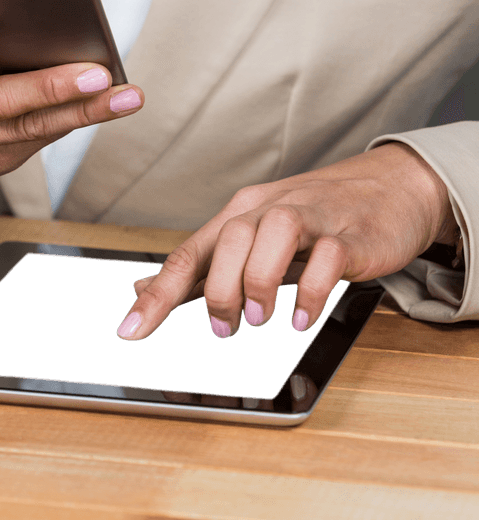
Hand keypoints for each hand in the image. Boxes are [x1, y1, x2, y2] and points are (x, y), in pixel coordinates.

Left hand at [116, 143, 456, 340]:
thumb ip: (202, 267)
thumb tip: (143, 291)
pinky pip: (329, 255)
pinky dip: (311, 290)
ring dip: (260, 282)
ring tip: (261, 320)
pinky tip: (301, 316)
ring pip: (275, 233)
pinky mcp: (353, 234)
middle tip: (225, 329)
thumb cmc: (316, 219)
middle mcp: (270, 209)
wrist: (390, 188)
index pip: (189, 252)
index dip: (157, 294)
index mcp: (240, 214)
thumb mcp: (253, 239)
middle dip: (219, 290)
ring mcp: (314, 218)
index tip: (130, 331)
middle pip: (229, 238)